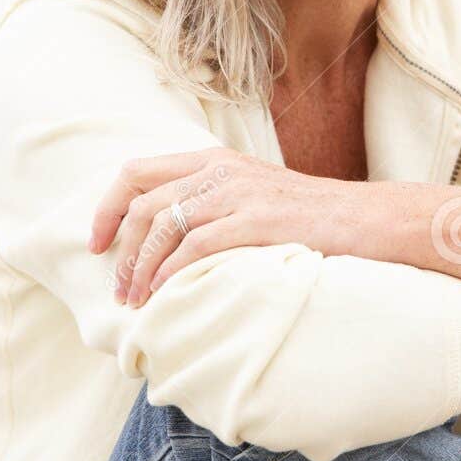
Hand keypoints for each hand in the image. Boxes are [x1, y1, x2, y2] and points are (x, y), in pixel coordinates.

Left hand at [88, 147, 367, 306]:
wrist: (364, 218)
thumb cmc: (310, 216)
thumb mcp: (254, 194)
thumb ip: (213, 200)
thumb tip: (165, 236)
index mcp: (214, 159)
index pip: (137, 171)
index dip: (107, 208)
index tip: (96, 243)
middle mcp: (221, 169)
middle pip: (143, 202)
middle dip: (119, 250)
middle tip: (117, 288)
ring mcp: (238, 192)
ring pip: (163, 224)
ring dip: (140, 268)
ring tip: (136, 300)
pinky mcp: (256, 219)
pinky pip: (195, 244)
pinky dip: (171, 271)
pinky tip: (165, 293)